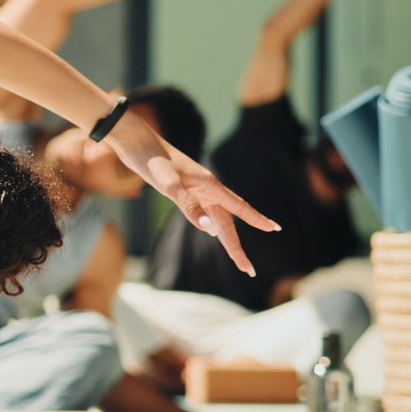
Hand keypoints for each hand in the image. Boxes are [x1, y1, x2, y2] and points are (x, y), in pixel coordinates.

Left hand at [104, 114, 279, 275]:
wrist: (136, 141)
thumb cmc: (150, 159)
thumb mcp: (167, 182)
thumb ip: (187, 204)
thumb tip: (209, 228)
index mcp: (209, 185)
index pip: (238, 208)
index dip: (256, 220)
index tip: (274, 229)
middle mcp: (207, 188)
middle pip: (228, 222)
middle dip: (237, 246)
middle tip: (248, 270)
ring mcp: (196, 189)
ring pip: (218, 218)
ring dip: (227, 238)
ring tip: (238, 258)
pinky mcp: (185, 190)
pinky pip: (205, 211)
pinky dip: (213, 223)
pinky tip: (213, 229)